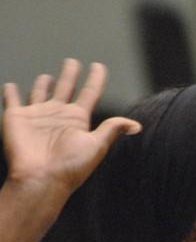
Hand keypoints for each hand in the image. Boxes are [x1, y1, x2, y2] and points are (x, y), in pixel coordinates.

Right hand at [3, 59, 140, 195]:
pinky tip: (10, 86)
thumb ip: (112, 129)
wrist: (40, 179)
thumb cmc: (69, 166)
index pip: (89, 93)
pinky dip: (10, 92)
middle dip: (69, 74)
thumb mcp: (96, 145)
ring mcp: (37, 115)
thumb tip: (137, 126)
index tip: (98, 67)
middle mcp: (58, 115)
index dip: (95, 79)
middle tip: (72, 62)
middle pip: (65, 88)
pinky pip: (12, 101)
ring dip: (42, 84)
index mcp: (77, 119)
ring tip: (46, 77)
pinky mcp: (16, 118)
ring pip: (40, 93)